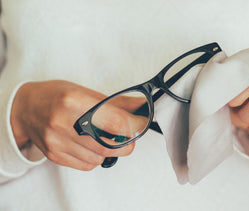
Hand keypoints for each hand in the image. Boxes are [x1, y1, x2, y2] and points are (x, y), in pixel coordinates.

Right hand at [10, 80, 140, 169]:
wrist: (26, 108)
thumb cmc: (57, 96)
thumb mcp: (86, 92)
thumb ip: (116, 103)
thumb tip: (141, 106)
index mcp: (74, 101)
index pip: (116, 122)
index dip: (135, 126)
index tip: (141, 123)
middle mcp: (64, 123)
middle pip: (110, 145)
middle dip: (126, 143)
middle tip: (127, 135)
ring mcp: (58, 142)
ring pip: (100, 157)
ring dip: (109, 149)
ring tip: (102, 136)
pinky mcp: (55, 155)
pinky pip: (87, 165)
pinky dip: (95, 157)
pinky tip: (89, 144)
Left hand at [228, 49, 248, 154]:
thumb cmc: (245, 106)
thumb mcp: (233, 96)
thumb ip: (228, 89)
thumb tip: (218, 91)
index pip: (243, 64)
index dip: (230, 82)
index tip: (224, 93)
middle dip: (237, 102)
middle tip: (234, 108)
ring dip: (248, 116)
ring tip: (247, 119)